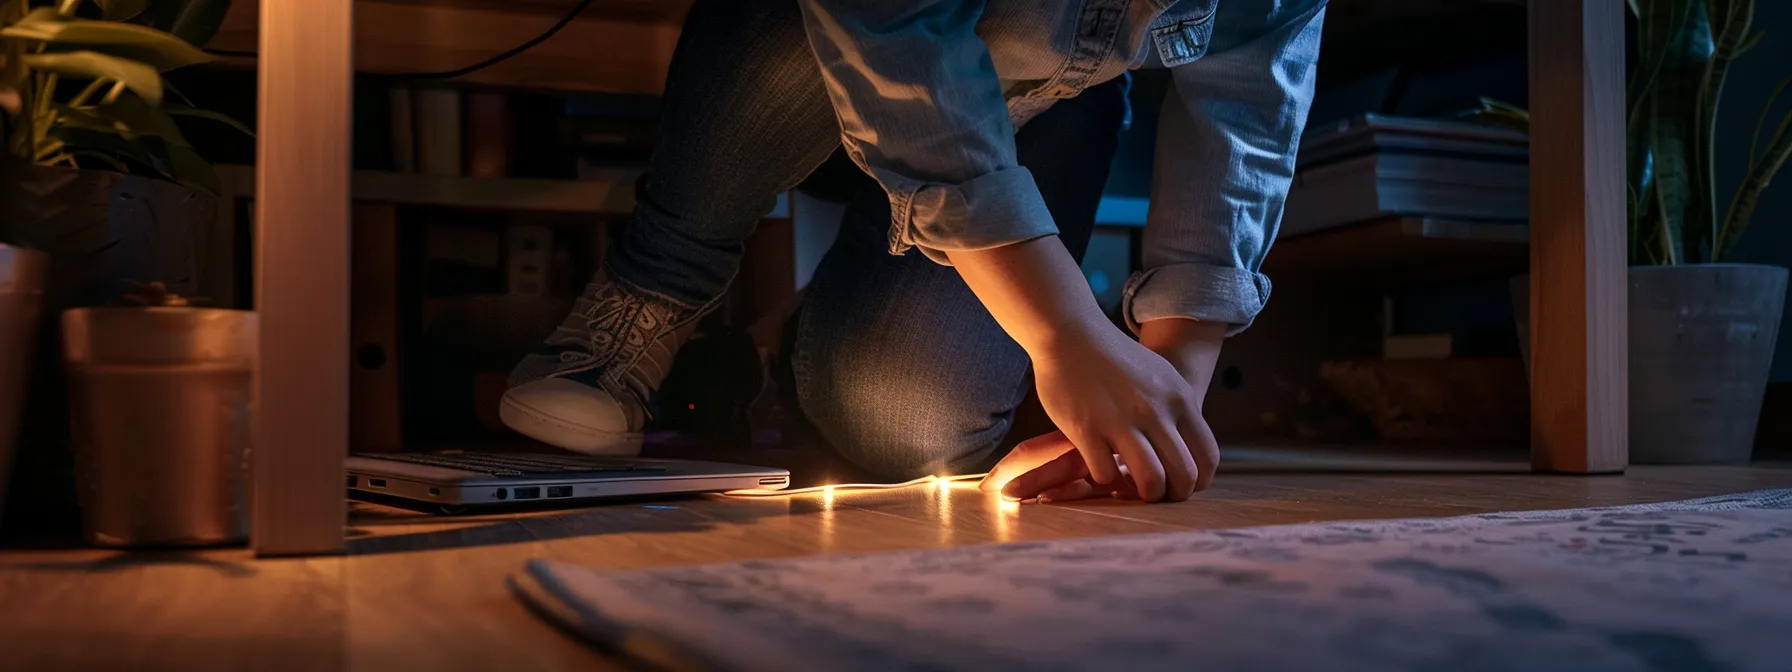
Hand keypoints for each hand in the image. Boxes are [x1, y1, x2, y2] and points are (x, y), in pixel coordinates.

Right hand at [943, 238, 1221, 501]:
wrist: (1071, 334)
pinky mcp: (1086, 429)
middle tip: (1157, 495)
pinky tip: (1101, 469)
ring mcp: (1121, 420)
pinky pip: (1106, 474)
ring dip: (1144, 494)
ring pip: (1151, 480)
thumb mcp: (1161, 376)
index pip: (1207, 456)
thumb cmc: (1116, 358)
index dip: (1198, 481)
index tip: (1181, 485)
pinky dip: (1106, 481)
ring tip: (1131, 490)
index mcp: (1179, 398)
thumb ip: (1179, 408)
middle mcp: (1155, 411)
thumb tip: (1192, 448)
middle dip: (1173, 496)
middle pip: (1184, 475)